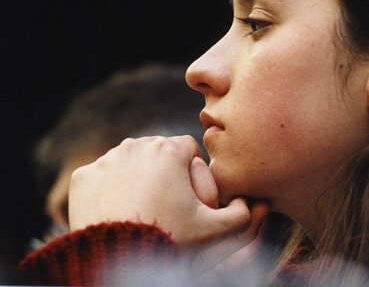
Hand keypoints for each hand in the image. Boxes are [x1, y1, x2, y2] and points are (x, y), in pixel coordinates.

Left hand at [69, 135, 252, 244]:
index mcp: (170, 149)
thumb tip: (249, 204)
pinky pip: (102, 176)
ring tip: (145, 207)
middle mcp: (137, 145)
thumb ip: (240, 214)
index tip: (191, 196)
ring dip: (138, 177)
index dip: (194, 172)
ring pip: (130, 162)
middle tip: (168, 204)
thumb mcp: (213, 230)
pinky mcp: (84, 176)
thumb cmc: (170, 239)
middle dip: (166, 172)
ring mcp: (107, 160)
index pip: (189, 149)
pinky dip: (110, 189)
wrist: (118, 258)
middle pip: (159, 152)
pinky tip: (119, 210)